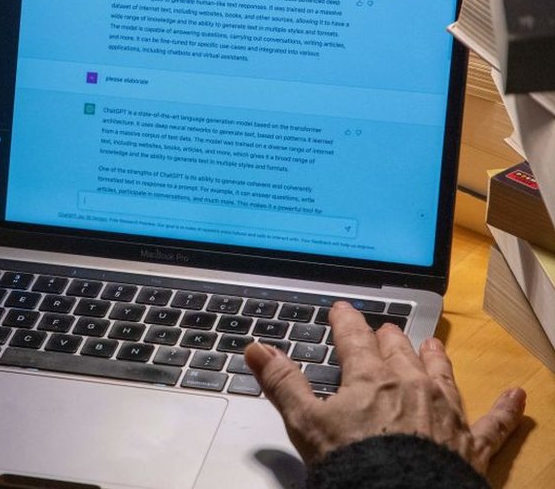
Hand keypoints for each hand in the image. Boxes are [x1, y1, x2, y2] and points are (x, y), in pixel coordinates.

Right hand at [244, 301, 525, 473]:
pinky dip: (505, 408)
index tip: (342, 309)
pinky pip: (493, 422)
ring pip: (442, 374)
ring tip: (431, 344)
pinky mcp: (470, 444)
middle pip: (400, 351)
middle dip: (389, 337)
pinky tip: (517, 394)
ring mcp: (445, 413)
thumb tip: (256, 349)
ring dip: (435, 358)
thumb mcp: (306, 422)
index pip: (355, 338)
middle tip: (385, 329)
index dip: (346, 321)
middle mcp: (412, 386)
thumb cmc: (352, 463)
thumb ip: (283, 382)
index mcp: (371, 378)